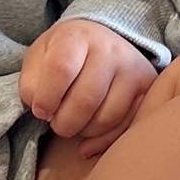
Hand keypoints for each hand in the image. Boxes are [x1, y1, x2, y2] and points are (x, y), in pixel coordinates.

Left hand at [19, 18, 158, 160]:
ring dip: (82, 132)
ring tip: (73, 123)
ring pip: (106, 117)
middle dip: (63, 123)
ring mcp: (132, 68)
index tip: (40, 110)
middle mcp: (109, 49)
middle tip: (56, 122)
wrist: (101, 39)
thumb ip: (32, 83)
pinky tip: (86, 143)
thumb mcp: (39, 58)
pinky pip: (126, 126)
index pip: (61, 69)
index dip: (46, 98)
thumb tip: (43, 112)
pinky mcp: (147, 88)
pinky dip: (102, 141)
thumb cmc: (63, 54)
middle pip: (85, 99)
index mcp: (77, 36)